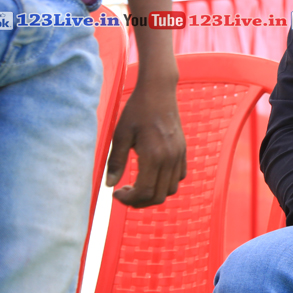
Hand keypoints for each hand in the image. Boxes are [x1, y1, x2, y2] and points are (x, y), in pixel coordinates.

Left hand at [105, 61, 186, 206]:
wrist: (158, 91)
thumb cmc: (137, 110)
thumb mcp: (120, 135)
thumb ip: (115, 162)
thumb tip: (110, 185)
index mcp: (153, 155)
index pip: (145, 192)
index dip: (129, 200)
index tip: (116, 193)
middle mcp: (170, 158)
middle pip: (159, 196)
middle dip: (140, 201)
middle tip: (125, 193)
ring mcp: (179, 154)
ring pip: (171, 189)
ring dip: (154, 194)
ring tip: (138, 186)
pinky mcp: (182, 150)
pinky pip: (179, 176)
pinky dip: (166, 183)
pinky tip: (152, 174)